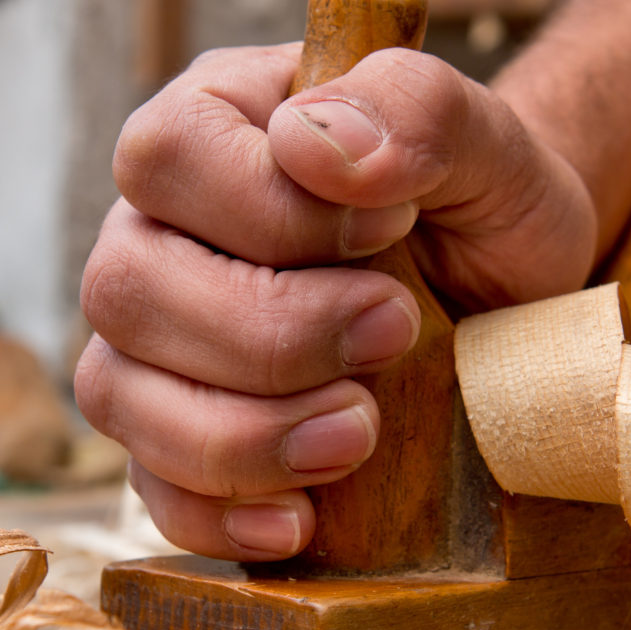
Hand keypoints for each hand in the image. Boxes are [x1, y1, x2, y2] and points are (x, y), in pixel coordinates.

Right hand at [77, 44, 596, 559]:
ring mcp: (152, 342)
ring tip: (359, 435)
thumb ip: (416, 109)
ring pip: (118, 394)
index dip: (271, 211)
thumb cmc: (485, 207)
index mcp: (217, 123)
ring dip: (242, 433)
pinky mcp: (175, 438)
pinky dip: (219, 515)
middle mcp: (157, 229)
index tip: (391, 232)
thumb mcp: (489, 142)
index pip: (167, 156)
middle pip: (126, 289)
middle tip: (396, 334)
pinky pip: (149, 489)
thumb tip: (312, 143)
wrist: (512, 306)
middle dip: (268, 335)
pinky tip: (301, 520)